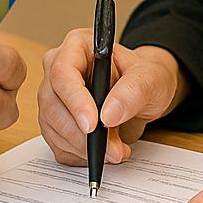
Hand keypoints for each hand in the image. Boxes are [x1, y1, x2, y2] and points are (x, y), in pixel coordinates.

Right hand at [37, 29, 183, 166]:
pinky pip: (57, 144)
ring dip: (82, 148)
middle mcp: (58, 69)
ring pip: (51, 127)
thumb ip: (133, 91)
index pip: (63, 73)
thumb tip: (108, 114)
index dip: (75, 101)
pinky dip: (79, 155)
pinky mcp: (55, 121)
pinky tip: (101, 152)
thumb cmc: (145, 78)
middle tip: (111, 150)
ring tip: (115, 150)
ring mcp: (54, 96)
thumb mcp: (151, 78)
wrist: (145, 94)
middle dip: (81, 134)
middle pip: (52, 104)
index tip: (93, 125)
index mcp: (77, 47)